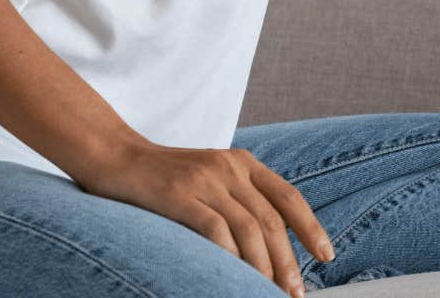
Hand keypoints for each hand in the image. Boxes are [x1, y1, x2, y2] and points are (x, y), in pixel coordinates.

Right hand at [74, 140, 333, 297]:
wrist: (113, 156)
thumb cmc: (162, 177)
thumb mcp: (209, 178)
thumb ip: (238, 199)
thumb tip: (267, 243)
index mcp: (243, 163)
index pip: (289, 197)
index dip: (311, 228)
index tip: (327, 256)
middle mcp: (230, 168)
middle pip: (271, 220)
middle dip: (288, 261)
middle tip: (294, 292)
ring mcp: (205, 180)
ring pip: (249, 229)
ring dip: (263, 266)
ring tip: (267, 291)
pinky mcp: (178, 195)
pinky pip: (215, 229)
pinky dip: (229, 256)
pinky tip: (232, 276)